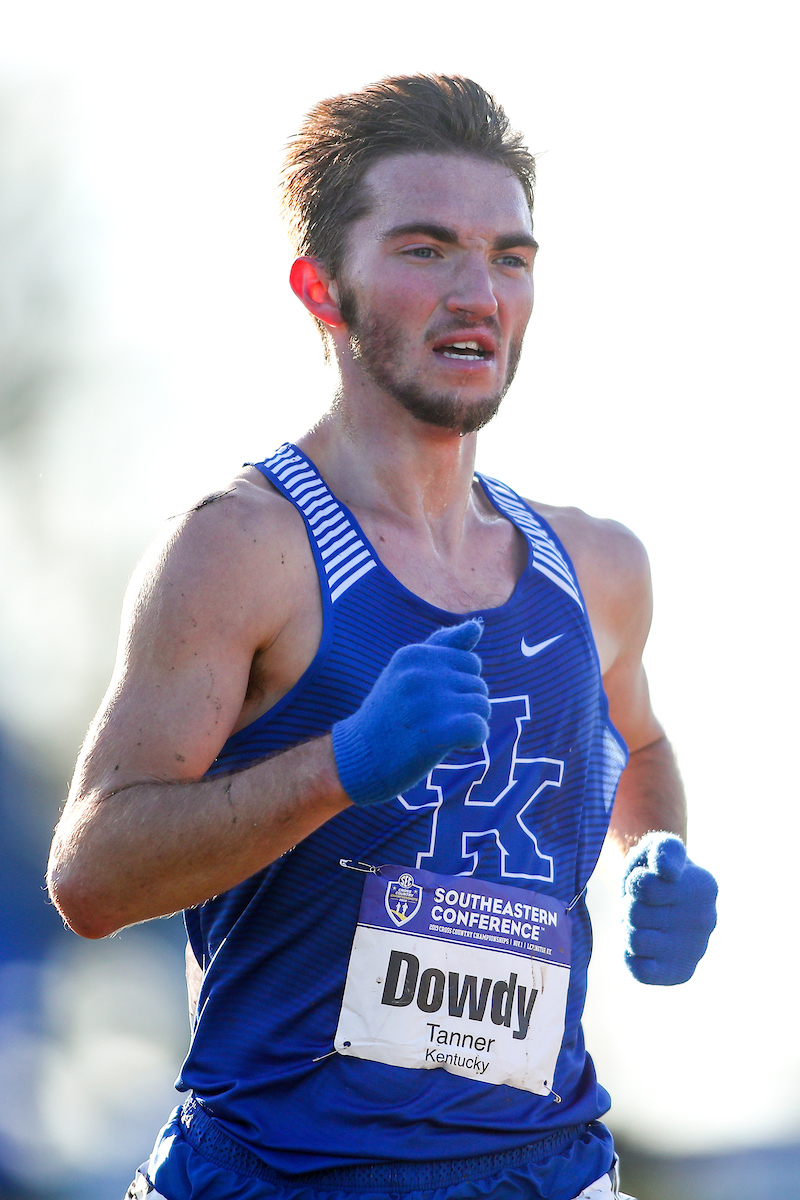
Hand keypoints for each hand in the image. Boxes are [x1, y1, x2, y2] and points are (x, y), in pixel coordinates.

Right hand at [331, 620, 490, 806]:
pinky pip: (479, 727)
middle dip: (466, 706)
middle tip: (435, 722)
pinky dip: (475, 739)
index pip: (471, 663)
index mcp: (414, 655)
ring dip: (471, 724)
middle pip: (479, 685)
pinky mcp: (437, 733)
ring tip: (441, 734)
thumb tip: (477, 626)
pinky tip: (456, 746)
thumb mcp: (406, 672)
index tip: (435, 703)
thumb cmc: (387, 715)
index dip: (461, 687)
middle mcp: (420, 674)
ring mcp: (429, 703)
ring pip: (482, 706)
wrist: (358, 759)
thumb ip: (442, 646)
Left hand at [622, 832, 716, 984]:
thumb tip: (668, 872)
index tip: (648, 879)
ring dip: (629, 928)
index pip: (645, 887)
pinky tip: (645, 945)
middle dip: (630, 905)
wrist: (661, 899)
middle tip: (643, 904)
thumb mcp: (658, 848)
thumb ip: (663, 850)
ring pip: (634, 941)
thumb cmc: (655, 870)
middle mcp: (706, 921)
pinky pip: (640, 971)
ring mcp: (696, 950)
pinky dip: (632, 957)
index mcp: (703, 887)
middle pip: (635, 914)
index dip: (635, 882)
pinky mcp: (681, 974)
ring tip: (643, 922)